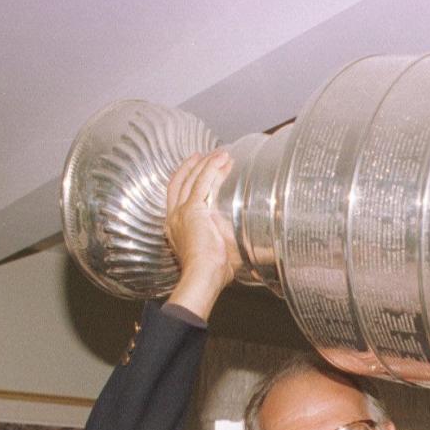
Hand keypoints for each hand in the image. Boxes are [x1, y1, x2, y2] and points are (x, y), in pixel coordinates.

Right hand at [164, 149, 240, 318]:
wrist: (203, 275)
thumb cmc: (212, 271)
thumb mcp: (215, 250)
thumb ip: (227, 240)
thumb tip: (254, 247)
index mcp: (175, 225)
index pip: (176, 193)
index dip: (184, 176)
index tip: (194, 166)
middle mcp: (174, 216)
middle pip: (181, 181)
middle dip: (194, 166)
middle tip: (205, 154)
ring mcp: (182, 211)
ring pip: (194, 179)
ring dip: (208, 164)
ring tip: (221, 154)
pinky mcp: (193, 210)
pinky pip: (203, 183)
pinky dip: (212, 170)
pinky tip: (222, 160)